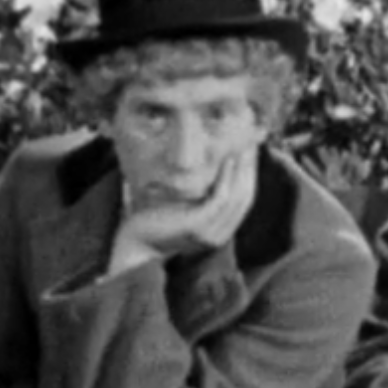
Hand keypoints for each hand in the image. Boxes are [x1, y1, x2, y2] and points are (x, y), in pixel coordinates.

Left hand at [113, 149, 258, 274]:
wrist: (135, 243)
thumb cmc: (155, 222)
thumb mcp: (185, 209)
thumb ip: (200, 197)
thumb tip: (211, 168)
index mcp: (220, 231)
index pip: (244, 201)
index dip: (250, 175)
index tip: (250, 152)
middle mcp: (220, 234)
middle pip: (246, 197)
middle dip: (250, 169)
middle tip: (252, 143)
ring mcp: (210, 232)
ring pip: (238, 196)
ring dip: (243, 169)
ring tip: (243, 147)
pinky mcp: (198, 225)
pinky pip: (221, 198)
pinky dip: (227, 177)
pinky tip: (227, 160)